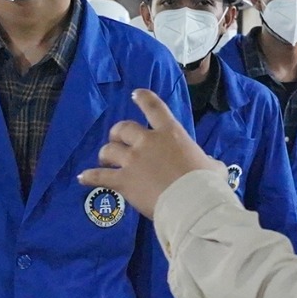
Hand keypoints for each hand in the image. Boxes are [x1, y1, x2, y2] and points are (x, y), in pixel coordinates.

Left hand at [78, 90, 222, 217]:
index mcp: (171, 133)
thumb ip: (208, 161)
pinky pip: (100, 176)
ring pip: (109, 150)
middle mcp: (147, 141)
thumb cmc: (207, 183)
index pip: (153, 107)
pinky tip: (83, 177)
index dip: (142, 98)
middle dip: (118, 132)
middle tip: (118, 139)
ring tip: (105, 159)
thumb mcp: (213, 166)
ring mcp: (132, 161)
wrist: (193, 203)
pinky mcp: (123, 181)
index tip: (135, 94)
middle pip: (123, 128)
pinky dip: (90, 176)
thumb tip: (211, 165)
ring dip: (106, 153)